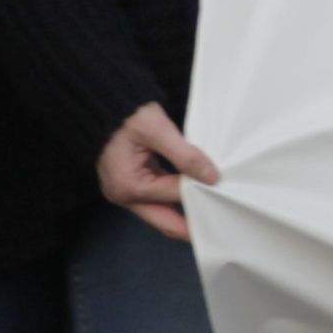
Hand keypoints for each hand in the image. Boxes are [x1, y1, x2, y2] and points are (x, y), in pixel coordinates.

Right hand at [99, 101, 220, 242]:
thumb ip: (185, 155)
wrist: (106, 106)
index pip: (173, 195)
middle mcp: (124, 196)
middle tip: (220, 225)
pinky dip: (176, 198)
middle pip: (164, 221)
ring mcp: (126, 192)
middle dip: (190, 226)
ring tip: (213, 209)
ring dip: (185, 212)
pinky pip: (159, 198)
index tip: (226, 194)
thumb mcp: (157, 130)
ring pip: (162, 212)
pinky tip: (196, 194)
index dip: (200, 193)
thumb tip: (211, 176)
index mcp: (128, 186)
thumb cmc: (127, 116)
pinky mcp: (133, 185)